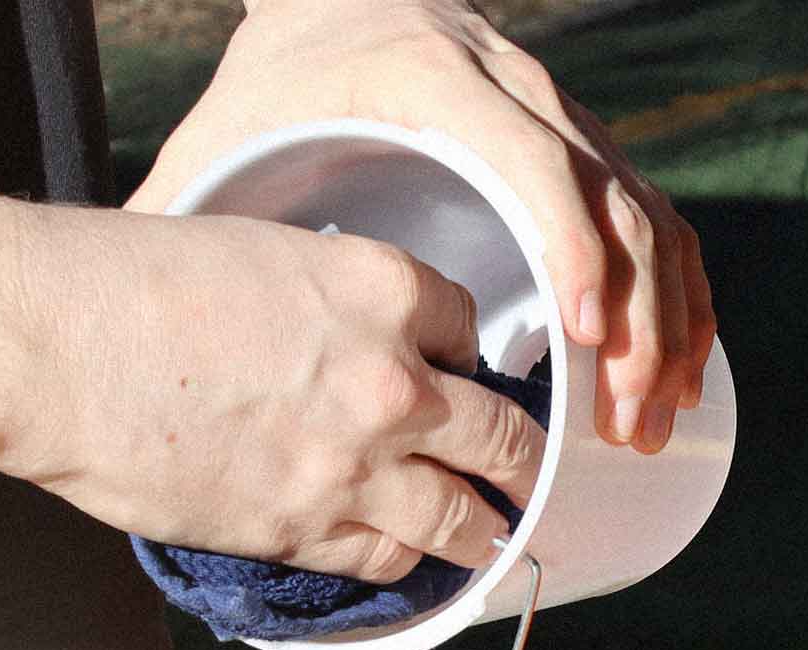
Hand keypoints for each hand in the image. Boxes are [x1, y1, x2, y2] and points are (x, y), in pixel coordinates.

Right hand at [0, 190, 545, 583]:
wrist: (57, 348)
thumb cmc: (133, 283)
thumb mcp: (264, 252)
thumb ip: (326, 299)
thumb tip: (341, 338)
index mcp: (383, 289)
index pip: (469, 329)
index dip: (467, 356)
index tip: (462, 376)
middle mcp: (391, 381)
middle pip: (501, 433)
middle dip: (519, 458)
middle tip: (526, 474)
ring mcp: (351, 466)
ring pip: (462, 515)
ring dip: (486, 529)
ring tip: (494, 537)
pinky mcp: (298, 531)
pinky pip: (386, 558)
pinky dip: (406, 561)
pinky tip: (409, 559)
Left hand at [137, 0, 711, 452]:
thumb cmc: (279, 66)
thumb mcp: (228, 122)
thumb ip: (191, 201)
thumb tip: (134, 294)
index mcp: (441, 83)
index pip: (536, 164)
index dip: (570, 250)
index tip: (578, 339)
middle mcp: (520, 92)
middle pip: (611, 204)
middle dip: (631, 321)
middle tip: (616, 425)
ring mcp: (559, 115)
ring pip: (646, 217)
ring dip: (662, 323)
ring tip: (646, 423)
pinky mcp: (576, 143)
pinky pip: (648, 219)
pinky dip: (672, 295)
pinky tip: (671, 371)